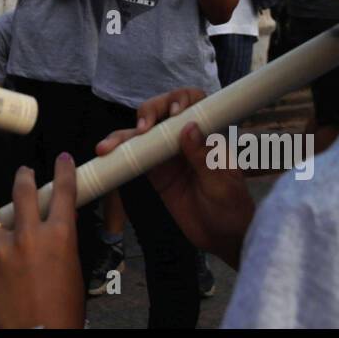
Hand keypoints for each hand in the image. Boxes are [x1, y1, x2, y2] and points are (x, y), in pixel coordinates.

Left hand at [0, 155, 84, 328]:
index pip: (63, 191)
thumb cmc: (60, 312)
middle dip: (23, 176)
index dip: (64, 171)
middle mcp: (30, 236)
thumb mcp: (72, 271)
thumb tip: (55, 230)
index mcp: (60, 237)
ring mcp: (2, 249)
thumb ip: (61, 244)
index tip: (63, 160)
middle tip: (24, 173)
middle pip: (22, 190)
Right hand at [95, 89, 253, 269]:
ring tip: (106, 147)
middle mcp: (185, 139)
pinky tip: (106, 156)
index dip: (181, 100)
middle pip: (162, 111)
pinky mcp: (154, 172)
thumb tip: (188, 127)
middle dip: (149, 112)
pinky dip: (118, 154)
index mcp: (207, 135)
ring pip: (142, 134)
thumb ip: (205, 158)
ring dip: (123, 135)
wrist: (222, 237)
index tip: (174, 114)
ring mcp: (167, 154)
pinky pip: (133, 157)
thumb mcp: (222, 184)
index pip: (194, 103)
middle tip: (142, 129)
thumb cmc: (231, 208)